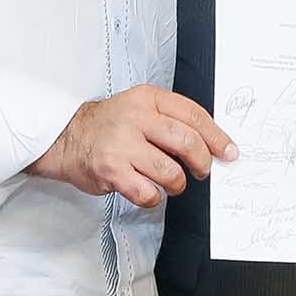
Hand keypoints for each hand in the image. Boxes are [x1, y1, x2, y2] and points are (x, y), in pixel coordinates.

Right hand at [30, 85, 235, 208]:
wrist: (67, 138)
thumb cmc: (110, 126)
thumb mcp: (140, 108)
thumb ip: (172, 121)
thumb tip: (212, 145)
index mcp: (148, 99)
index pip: (194, 115)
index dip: (217, 136)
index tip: (228, 151)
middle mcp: (136, 118)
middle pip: (188, 143)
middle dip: (202, 163)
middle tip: (202, 171)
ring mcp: (123, 145)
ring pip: (171, 172)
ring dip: (177, 184)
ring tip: (171, 183)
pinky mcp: (112, 172)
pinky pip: (148, 192)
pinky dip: (154, 197)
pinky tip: (148, 190)